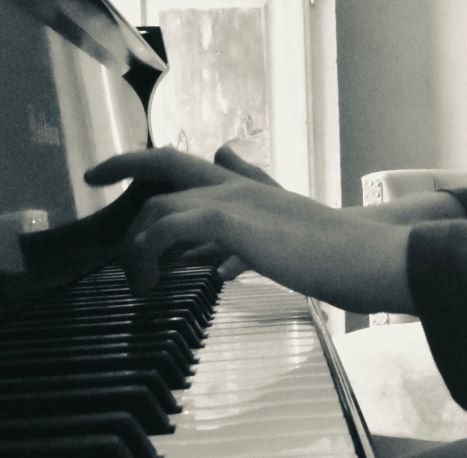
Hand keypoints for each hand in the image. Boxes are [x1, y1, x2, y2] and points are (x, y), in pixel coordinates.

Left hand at [85, 147, 414, 313]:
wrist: (370, 257)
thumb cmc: (331, 258)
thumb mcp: (276, 248)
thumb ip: (241, 247)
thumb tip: (215, 263)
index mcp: (242, 187)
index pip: (180, 162)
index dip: (136, 162)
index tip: (102, 174)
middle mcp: (234, 183)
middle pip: (162, 163)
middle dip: (120, 171)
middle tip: (95, 195)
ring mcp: (234, 199)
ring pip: (158, 207)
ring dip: (136, 248)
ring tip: (139, 285)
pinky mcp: (234, 222)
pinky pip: (169, 228)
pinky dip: (149, 255)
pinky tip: (151, 285)